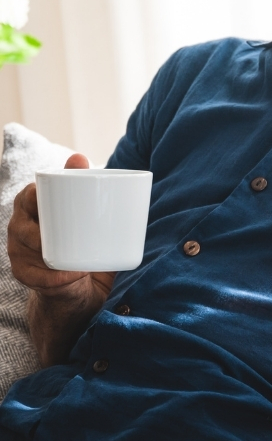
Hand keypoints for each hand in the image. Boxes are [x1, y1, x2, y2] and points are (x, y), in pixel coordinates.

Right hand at [8, 153, 114, 299]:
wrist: (77, 284)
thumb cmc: (79, 237)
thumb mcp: (83, 212)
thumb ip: (82, 184)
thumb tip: (77, 155)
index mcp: (33, 207)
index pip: (28, 196)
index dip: (36, 196)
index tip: (51, 199)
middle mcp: (21, 227)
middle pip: (22, 225)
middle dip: (39, 231)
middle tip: (68, 234)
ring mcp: (20, 252)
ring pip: (26, 250)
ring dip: (50, 255)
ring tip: (76, 258)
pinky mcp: (26, 275)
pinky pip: (35, 276)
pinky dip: (54, 278)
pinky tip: (71, 276)